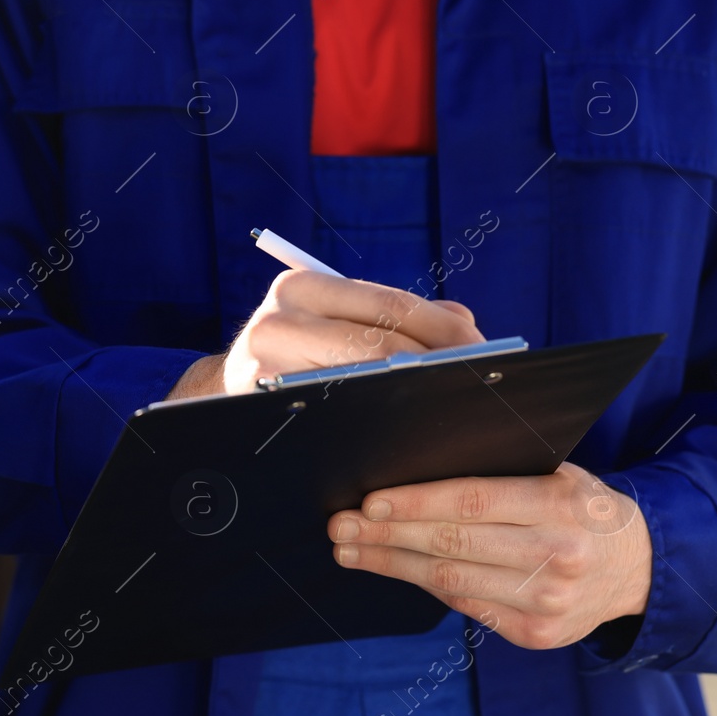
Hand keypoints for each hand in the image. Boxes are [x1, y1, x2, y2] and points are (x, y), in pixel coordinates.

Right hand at [166, 270, 484, 398]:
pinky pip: (336, 412)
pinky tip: (408, 430)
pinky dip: (376, 419)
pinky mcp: (264, 400)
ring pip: (361, 378)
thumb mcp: (338, 322)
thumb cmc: (299, 355)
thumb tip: (466, 322)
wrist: (228, 390)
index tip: (488, 352)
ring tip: (454, 408)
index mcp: (304, 284)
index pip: (392, 305)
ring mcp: (266, 358)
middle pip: (380, 342)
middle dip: (439, 365)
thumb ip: (398, 317)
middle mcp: (279, 313)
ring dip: (413, 396)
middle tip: (482, 388)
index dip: (446, 331)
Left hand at [327, 462, 652, 649]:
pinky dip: (425, 584)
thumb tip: (413, 473)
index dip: (414, 504)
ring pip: (450, 582)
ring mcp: (546, 602)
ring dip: (392, 564)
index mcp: (559, 507)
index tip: (368, 502)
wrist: (640, 568)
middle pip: (452, 545)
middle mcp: (556, 557)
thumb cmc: (582, 508)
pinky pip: (466, 606)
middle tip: (340, 526)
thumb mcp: (558, 476)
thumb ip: (500, 476)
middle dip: (387, 535)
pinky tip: (395, 568)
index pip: (471, 503)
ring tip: (350, 550)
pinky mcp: (536, 634)